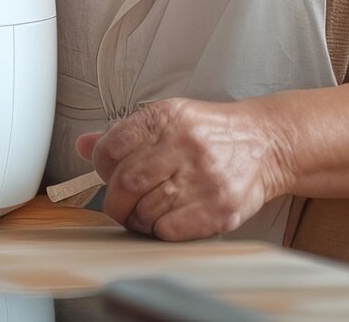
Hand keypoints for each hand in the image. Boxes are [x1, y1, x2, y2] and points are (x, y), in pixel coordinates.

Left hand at [75, 97, 287, 240]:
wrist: (265, 143)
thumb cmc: (211, 134)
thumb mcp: (168, 119)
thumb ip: (125, 134)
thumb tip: (83, 146)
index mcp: (167, 118)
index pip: (112, 146)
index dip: (101, 165)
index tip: (106, 173)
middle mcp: (184, 145)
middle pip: (125, 182)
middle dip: (114, 199)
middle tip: (119, 203)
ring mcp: (203, 178)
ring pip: (144, 211)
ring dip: (135, 218)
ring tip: (144, 212)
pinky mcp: (219, 208)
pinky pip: (168, 231)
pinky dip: (158, 230)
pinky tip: (165, 220)